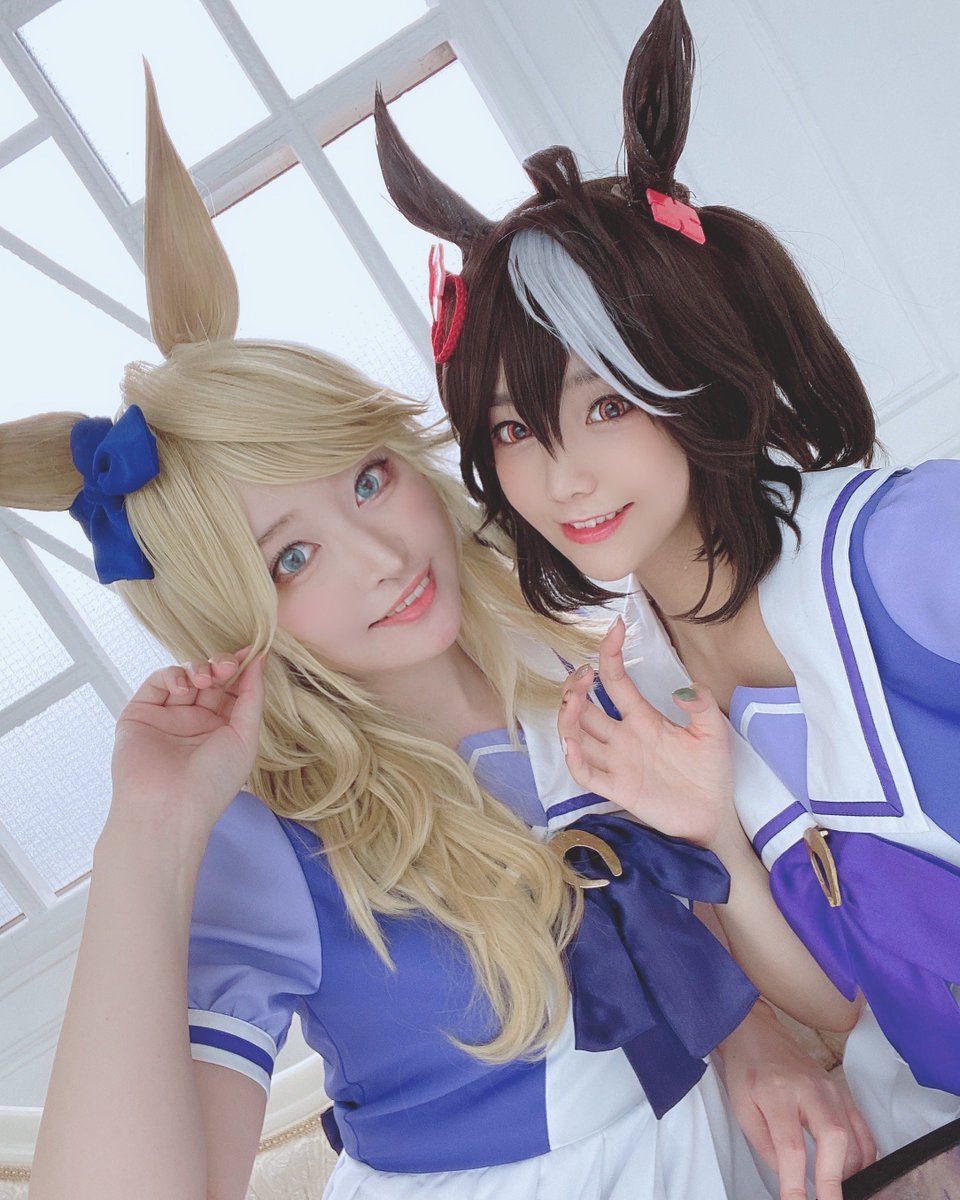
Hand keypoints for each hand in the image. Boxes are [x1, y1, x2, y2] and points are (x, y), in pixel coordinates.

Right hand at [110, 649, 265, 833]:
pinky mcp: (140, 713)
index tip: (251, 653)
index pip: (232, 690)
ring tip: (206, 679)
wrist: (169, 807)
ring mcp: (167, 716)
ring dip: (198, 669)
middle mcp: (194, 722)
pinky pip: (158, 682)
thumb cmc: (212, 781)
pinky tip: (183, 687)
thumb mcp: (245, 737)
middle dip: (220, 666)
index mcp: (221, 730)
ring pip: (185, 676)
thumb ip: (252, 696)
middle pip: (209, 679)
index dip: (241, 671)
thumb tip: (260, 658)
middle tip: (226, 666)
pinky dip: (172, 676)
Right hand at [558, 616, 734, 845]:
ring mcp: (618, 762)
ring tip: (573, 700)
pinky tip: (573, 742)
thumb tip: (683, 689)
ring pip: (578, 735)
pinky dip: (574, 758)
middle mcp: (624, 737)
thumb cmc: (710, 771)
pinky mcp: (618, 789)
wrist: (713, 814)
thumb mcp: (713, 732)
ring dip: (568, 716)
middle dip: (575, 687)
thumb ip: (701, 706)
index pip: (616, 681)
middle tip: (581, 674)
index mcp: (643, 718)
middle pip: (586, 707)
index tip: (615, 628)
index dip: (610, 654)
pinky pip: (586, 773)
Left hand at [716, 1002, 875, 1199]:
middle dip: (835, 1181)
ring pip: (854, 1138)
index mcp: (778, 1093)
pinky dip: (863, 1156)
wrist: (758, 1034)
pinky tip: (853, 1172)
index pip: (793, 1148)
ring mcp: (831, 1089)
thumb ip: (767, 1147)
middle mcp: (810, 1089)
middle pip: (835, 1139)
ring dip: (849, 1173)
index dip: (797, 1184)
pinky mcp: (842, 1092)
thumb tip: (790, 1180)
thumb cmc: (747, 1069)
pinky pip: (863, 1129)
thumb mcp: (743, 1110)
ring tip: (836, 1191)